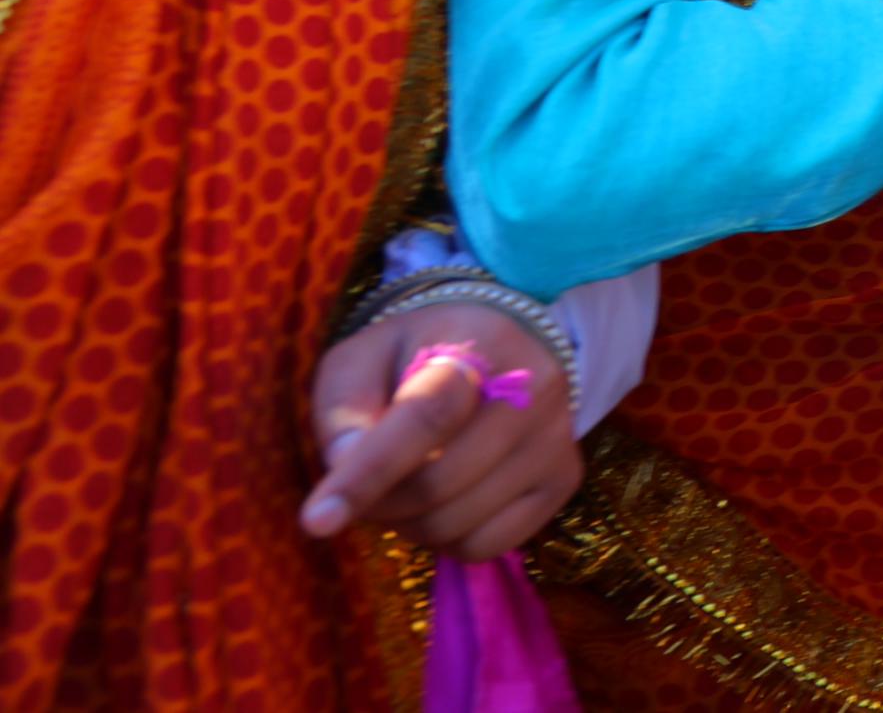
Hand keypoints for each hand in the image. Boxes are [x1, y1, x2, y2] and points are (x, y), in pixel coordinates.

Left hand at [304, 301, 581, 560]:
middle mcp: (531, 392)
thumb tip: (344, 468)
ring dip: (410, 523)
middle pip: (436, 484)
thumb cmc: (416, 354)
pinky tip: (445, 502)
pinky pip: (488, 545)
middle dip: (379, 503)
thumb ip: (343, 408)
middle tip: (364, 488)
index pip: (425, 418)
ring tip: (406, 487)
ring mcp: (554, 438)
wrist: (504, 340)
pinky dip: (448, 540)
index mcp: (474, 348)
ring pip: (458, 524)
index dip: (368, 473)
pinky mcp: (564, 477)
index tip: (316, 521)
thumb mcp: (362, 359)